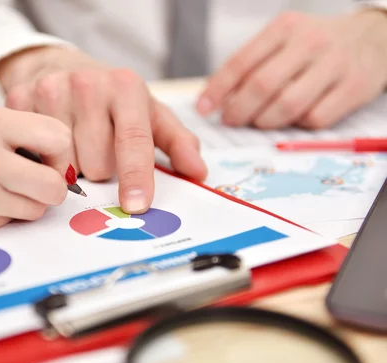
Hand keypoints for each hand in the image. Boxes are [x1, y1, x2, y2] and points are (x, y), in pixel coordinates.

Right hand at [0, 47, 206, 213]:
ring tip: (73, 148)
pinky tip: (47, 146)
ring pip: (64, 166)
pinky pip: (34, 157)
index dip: (136, 176)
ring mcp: (50, 90)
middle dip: (101, 170)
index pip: (133, 140)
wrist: (60, 66)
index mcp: (125, 86)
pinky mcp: (19, 99)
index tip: (136, 205)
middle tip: (96, 151)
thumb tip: (198, 172)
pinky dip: (43, 162)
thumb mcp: (147, 112)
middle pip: (97, 163)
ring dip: (72, 170)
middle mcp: (87, 84)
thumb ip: (175, 142)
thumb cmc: (109, 98)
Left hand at [197, 9, 386, 129]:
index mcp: (285, 28)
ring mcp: (335, 65)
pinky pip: (315, 118)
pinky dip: (298, 124)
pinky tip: (294, 118)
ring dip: (266, 121)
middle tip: (230, 121)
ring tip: (259, 121)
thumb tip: (214, 99)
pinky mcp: (354, 88)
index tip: (203, 109)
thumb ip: (251, 64)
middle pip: (262, 86)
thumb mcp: (282, 40)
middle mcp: (310, 43)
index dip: (217, 90)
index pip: (241, 62)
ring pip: (288, 105)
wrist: (372, 38)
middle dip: (239, 110)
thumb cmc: (313, 45)